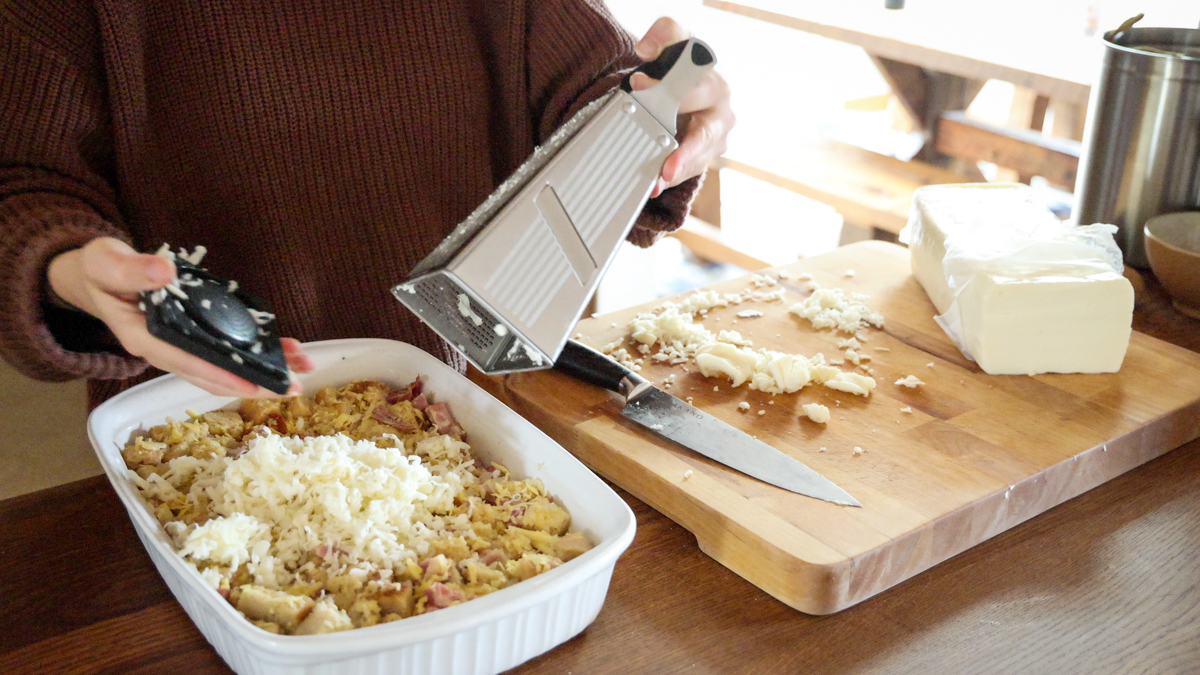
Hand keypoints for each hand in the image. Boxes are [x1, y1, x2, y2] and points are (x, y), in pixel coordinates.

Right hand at [46, 237, 314, 397]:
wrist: (98, 277)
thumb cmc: (100, 271)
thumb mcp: (104, 264)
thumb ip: (130, 270)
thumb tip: (164, 271)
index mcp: (143, 338)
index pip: (186, 362)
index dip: (219, 373)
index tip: (251, 383)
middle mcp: (165, 350)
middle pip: (212, 374)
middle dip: (252, 383)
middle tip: (291, 389)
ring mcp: (182, 346)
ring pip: (224, 366)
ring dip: (262, 370)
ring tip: (300, 369)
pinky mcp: (194, 336)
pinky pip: (227, 349)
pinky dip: (256, 350)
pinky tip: (284, 348)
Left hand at [630, 17, 734, 197]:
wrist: (681, 89)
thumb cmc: (679, 67)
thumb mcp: (674, 41)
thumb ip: (663, 34)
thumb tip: (646, 48)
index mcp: (714, 85)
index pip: (699, 88)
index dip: (674, 89)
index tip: (641, 85)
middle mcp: (720, 114)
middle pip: (705, 135)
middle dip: (685, 148)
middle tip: (665, 160)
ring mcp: (714, 140)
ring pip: (698, 158)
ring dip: (678, 169)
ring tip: (660, 179)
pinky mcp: (704, 158)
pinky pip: (689, 171)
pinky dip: (671, 178)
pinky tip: (656, 184)